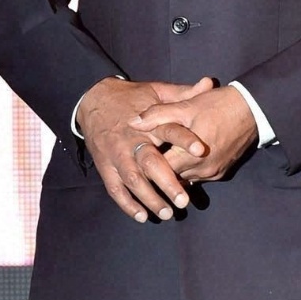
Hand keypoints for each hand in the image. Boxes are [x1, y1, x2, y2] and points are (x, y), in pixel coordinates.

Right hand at [75, 77, 212, 222]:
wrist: (91, 99)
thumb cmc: (130, 98)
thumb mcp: (155, 91)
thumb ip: (183, 93)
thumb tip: (209, 83)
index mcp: (146, 121)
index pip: (168, 129)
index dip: (184, 139)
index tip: (202, 150)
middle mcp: (130, 140)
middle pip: (149, 163)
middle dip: (167, 183)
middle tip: (184, 200)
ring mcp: (115, 155)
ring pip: (132, 180)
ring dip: (149, 198)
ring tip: (167, 213)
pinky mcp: (104, 166)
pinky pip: (114, 188)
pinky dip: (127, 204)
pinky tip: (142, 216)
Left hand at [130, 84, 259, 182]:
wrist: (253, 109)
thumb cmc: (217, 105)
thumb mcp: (185, 106)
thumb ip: (157, 115)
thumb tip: (132, 122)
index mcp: (191, 155)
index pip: (160, 169)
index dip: (145, 164)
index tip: (133, 157)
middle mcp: (203, 169)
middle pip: (171, 177)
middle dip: (157, 171)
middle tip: (141, 163)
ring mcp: (214, 172)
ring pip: (185, 178)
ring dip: (173, 171)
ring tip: (158, 162)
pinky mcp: (222, 172)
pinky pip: (199, 176)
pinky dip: (188, 170)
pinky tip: (179, 159)